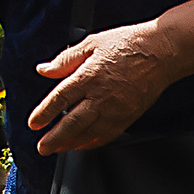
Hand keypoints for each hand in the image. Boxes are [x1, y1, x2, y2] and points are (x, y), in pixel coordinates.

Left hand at [26, 23, 180, 153]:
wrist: (160, 52)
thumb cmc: (126, 44)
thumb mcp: (90, 43)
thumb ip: (65, 60)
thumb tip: (44, 69)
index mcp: (88, 76)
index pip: (60, 99)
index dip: (45, 114)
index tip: (33, 124)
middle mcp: (101, 96)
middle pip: (73, 122)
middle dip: (55, 138)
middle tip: (42, 148)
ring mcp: (117, 108)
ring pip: (90, 132)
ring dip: (72, 143)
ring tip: (59, 149)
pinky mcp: (130, 115)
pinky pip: (109, 134)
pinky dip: (94, 142)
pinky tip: (84, 144)